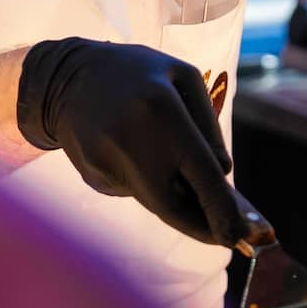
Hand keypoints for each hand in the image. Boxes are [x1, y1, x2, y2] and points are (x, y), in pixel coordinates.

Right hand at [17, 37, 271, 246]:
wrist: (65, 77)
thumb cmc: (135, 72)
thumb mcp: (182, 75)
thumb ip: (208, 123)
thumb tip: (222, 171)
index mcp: (161, 109)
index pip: (200, 173)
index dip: (222, 210)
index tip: (242, 235)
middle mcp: (131, 140)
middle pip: (172, 207)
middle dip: (201, 226)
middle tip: (223, 231)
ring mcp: (106, 161)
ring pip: (153, 200)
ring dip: (172, 195)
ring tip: (169, 162)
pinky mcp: (91, 174)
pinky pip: (132, 190)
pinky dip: (146, 181)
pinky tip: (135, 152)